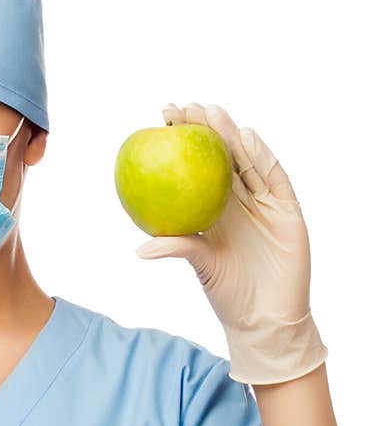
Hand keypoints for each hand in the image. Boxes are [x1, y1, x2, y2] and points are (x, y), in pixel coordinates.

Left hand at [134, 102, 327, 384]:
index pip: (195, 171)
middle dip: (203, 130)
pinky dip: (261, 157)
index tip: (160, 123)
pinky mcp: (287, 209)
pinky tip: (246, 138)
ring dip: (230, 135)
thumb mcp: (201, 267)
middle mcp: (237, 202)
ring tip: (211, 112)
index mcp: (213, 211)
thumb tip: (139, 248)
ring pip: (245, 161)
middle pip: (220, 158)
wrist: (266, 316)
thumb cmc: (228, 294)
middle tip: (182, 108)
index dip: (180, 146)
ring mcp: (263, 203)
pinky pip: (273, 178)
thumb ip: (178, 249)